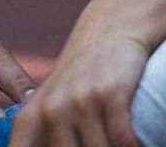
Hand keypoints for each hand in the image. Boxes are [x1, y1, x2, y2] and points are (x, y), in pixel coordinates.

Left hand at [6, 30, 149, 146]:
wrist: (110, 29)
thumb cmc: (78, 78)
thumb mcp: (49, 107)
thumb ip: (40, 141)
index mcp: (28, 121)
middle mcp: (50, 111)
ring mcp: (80, 101)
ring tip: (114, 146)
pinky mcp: (110, 93)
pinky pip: (123, 141)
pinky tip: (137, 145)